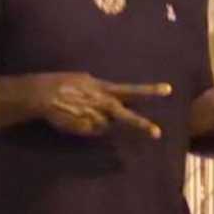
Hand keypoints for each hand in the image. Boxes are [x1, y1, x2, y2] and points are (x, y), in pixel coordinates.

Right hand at [23, 72, 171, 138]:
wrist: (45, 95)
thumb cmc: (64, 82)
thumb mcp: (87, 80)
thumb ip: (100, 90)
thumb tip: (108, 97)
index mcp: (105, 88)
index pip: (132, 90)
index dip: (150, 90)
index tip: (168, 90)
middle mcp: (103, 104)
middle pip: (126, 116)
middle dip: (142, 124)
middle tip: (157, 133)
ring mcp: (94, 119)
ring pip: (106, 125)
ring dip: (102, 121)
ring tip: (83, 110)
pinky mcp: (85, 130)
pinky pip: (92, 130)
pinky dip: (89, 126)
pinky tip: (77, 118)